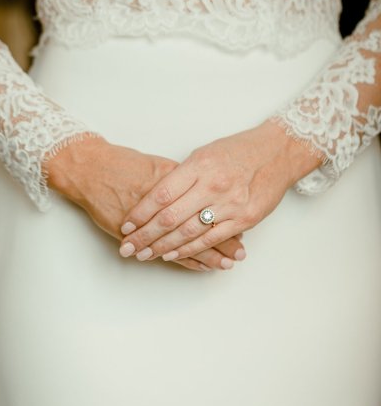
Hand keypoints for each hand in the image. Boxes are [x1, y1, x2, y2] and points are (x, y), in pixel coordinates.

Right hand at [45, 135, 245, 271]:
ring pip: (189, 241)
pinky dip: (185, 260)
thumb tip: (206, 192)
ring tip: (226, 265)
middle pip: (205, 224)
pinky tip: (200, 267)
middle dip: (224, 241)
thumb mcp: (160, 165)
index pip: (212, 203)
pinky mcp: (141, 235)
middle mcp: (170, 201)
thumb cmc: (124, 165)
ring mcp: (155, 221)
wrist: (91, 169)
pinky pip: (167, 251)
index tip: (243, 230)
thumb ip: (183, 180)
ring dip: (209, 255)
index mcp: (179, 179)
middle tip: (240, 254)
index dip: (228, 218)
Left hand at [119, 120, 322, 261]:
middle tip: (129, 247)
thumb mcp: (205, 154)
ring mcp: (230, 204)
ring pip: (188, 232)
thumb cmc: (239, 151)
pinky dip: (190, 249)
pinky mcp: (244, 219)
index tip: (127, 225)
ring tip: (144, 255)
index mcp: (199, 166)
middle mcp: (212, 185)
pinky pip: (211, 239)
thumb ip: (182, 175)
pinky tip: (173, 255)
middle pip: (170, 217)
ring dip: (163, 247)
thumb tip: (156, 197)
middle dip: (145, 235)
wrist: (278, 152)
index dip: (141, 213)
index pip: (161, 195)